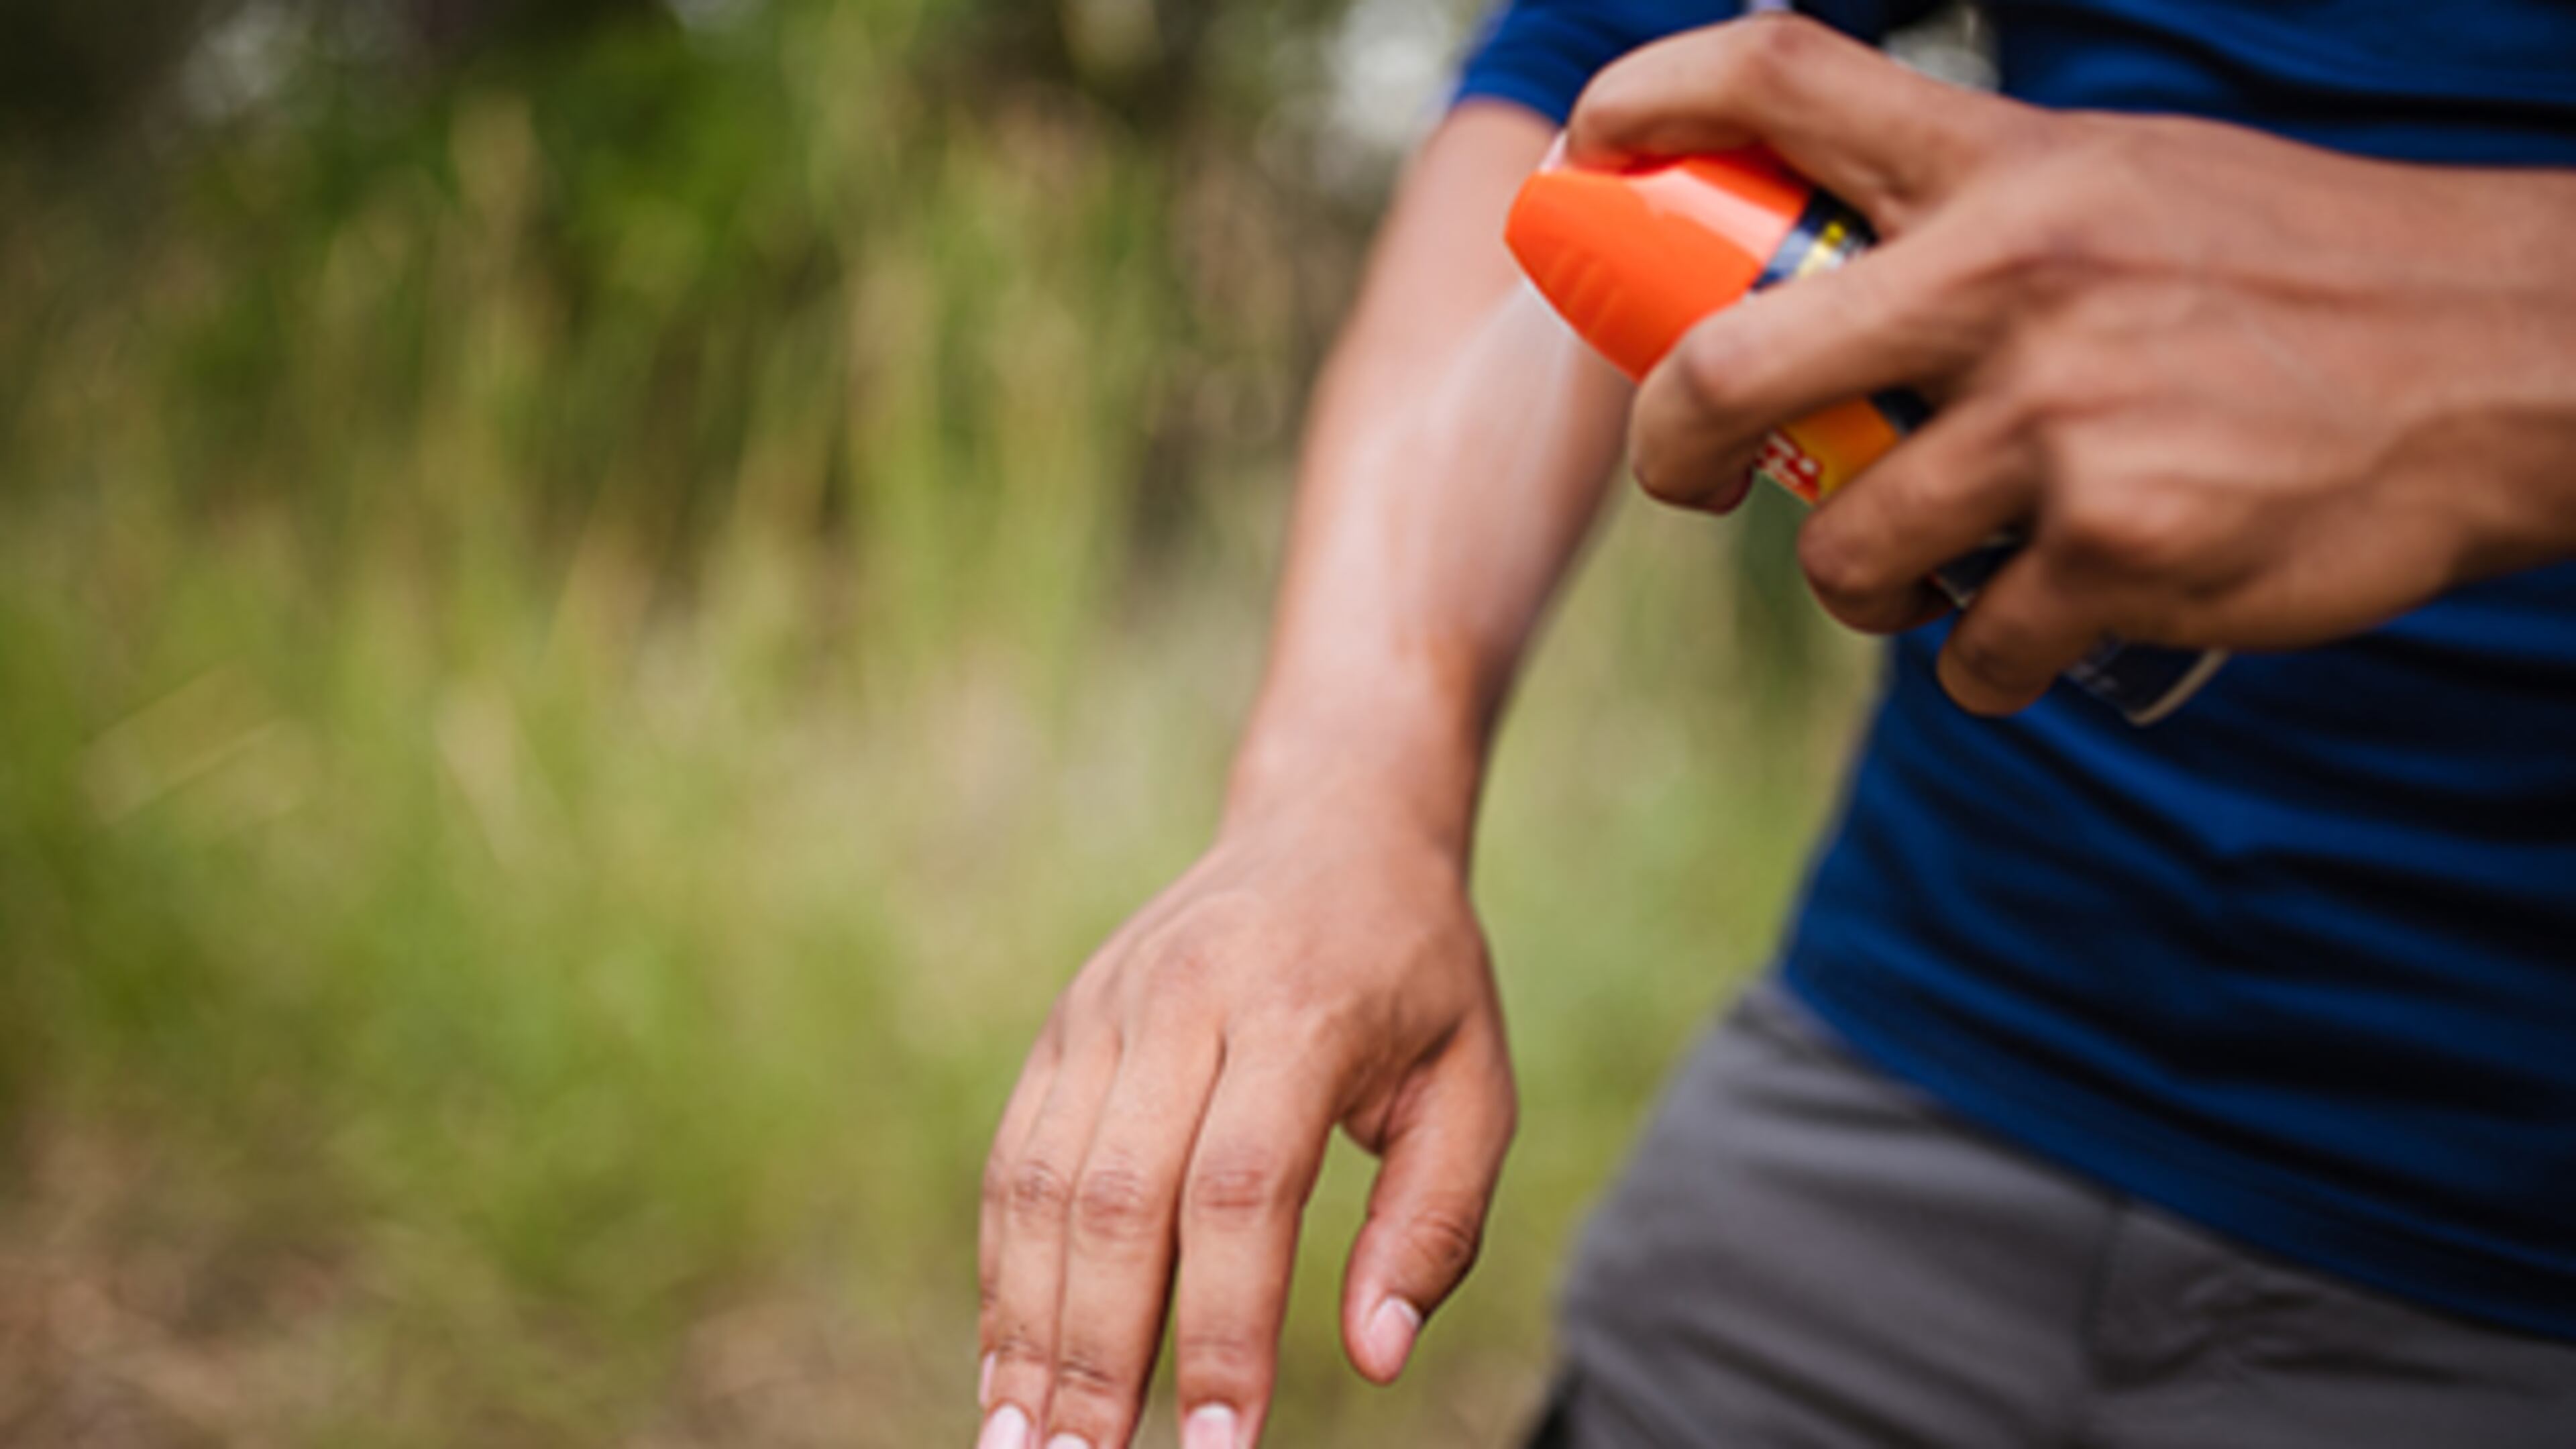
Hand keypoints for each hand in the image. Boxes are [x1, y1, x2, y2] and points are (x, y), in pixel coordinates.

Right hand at [975, 791, 1513, 1448]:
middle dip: (1099, 1355)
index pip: (1241, 1190)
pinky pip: (1014, 1160)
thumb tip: (1375, 1360)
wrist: (1330, 822)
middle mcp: (1184, 998)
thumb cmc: (1418, 975)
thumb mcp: (1474, 1086)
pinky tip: (1007, 1366)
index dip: (1222, 1330)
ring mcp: (1107, 1007)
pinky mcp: (1064, 1024)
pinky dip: (1003, 1271)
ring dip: (1027, 1328)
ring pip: (1042, 1184)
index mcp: (1299, 1008)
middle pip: (1121, 1198)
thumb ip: (1434, 1224)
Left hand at [1568, 16, 2575, 713]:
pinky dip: (1988, 661)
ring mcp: (2065, 421)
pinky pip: (1970, 654)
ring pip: (1848, 554)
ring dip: (1868, 589)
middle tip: (1693, 481)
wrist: (2507, 364)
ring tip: (1937, 568)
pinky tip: (2052, 618)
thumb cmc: (2292, 276)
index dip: (1647, 102)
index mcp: (2012, 169)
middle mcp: (2018, 280)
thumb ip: (1972, 214)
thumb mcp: (2121, 187)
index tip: (1589, 156)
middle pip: (1729, 370)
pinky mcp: (2121, 551)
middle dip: (1675, 450)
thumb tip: (1811, 271)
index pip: (1781, 77)